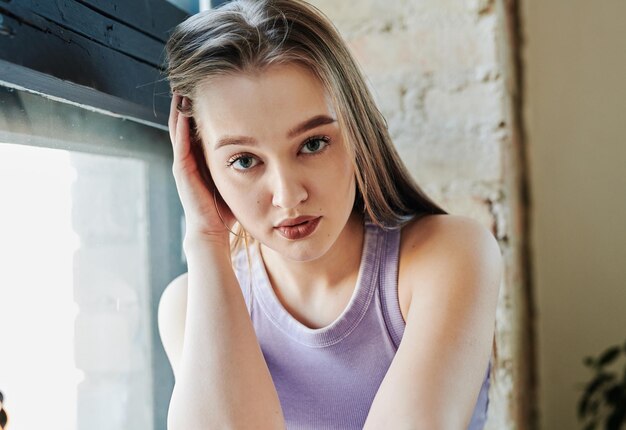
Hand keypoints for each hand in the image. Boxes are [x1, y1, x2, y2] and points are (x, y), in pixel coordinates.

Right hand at [168, 93, 235, 242]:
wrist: (213, 229)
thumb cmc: (227, 207)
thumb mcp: (237, 177)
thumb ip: (244, 162)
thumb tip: (265, 147)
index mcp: (201, 158)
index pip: (199, 126)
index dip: (201, 107)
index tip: (209, 87)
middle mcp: (189, 157)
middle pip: (185, 123)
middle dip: (187, 102)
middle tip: (190, 78)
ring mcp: (183, 163)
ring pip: (178, 129)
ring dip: (179, 108)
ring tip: (181, 87)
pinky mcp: (182, 170)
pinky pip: (180, 143)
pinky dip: (180, 126)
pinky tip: (182, 110)